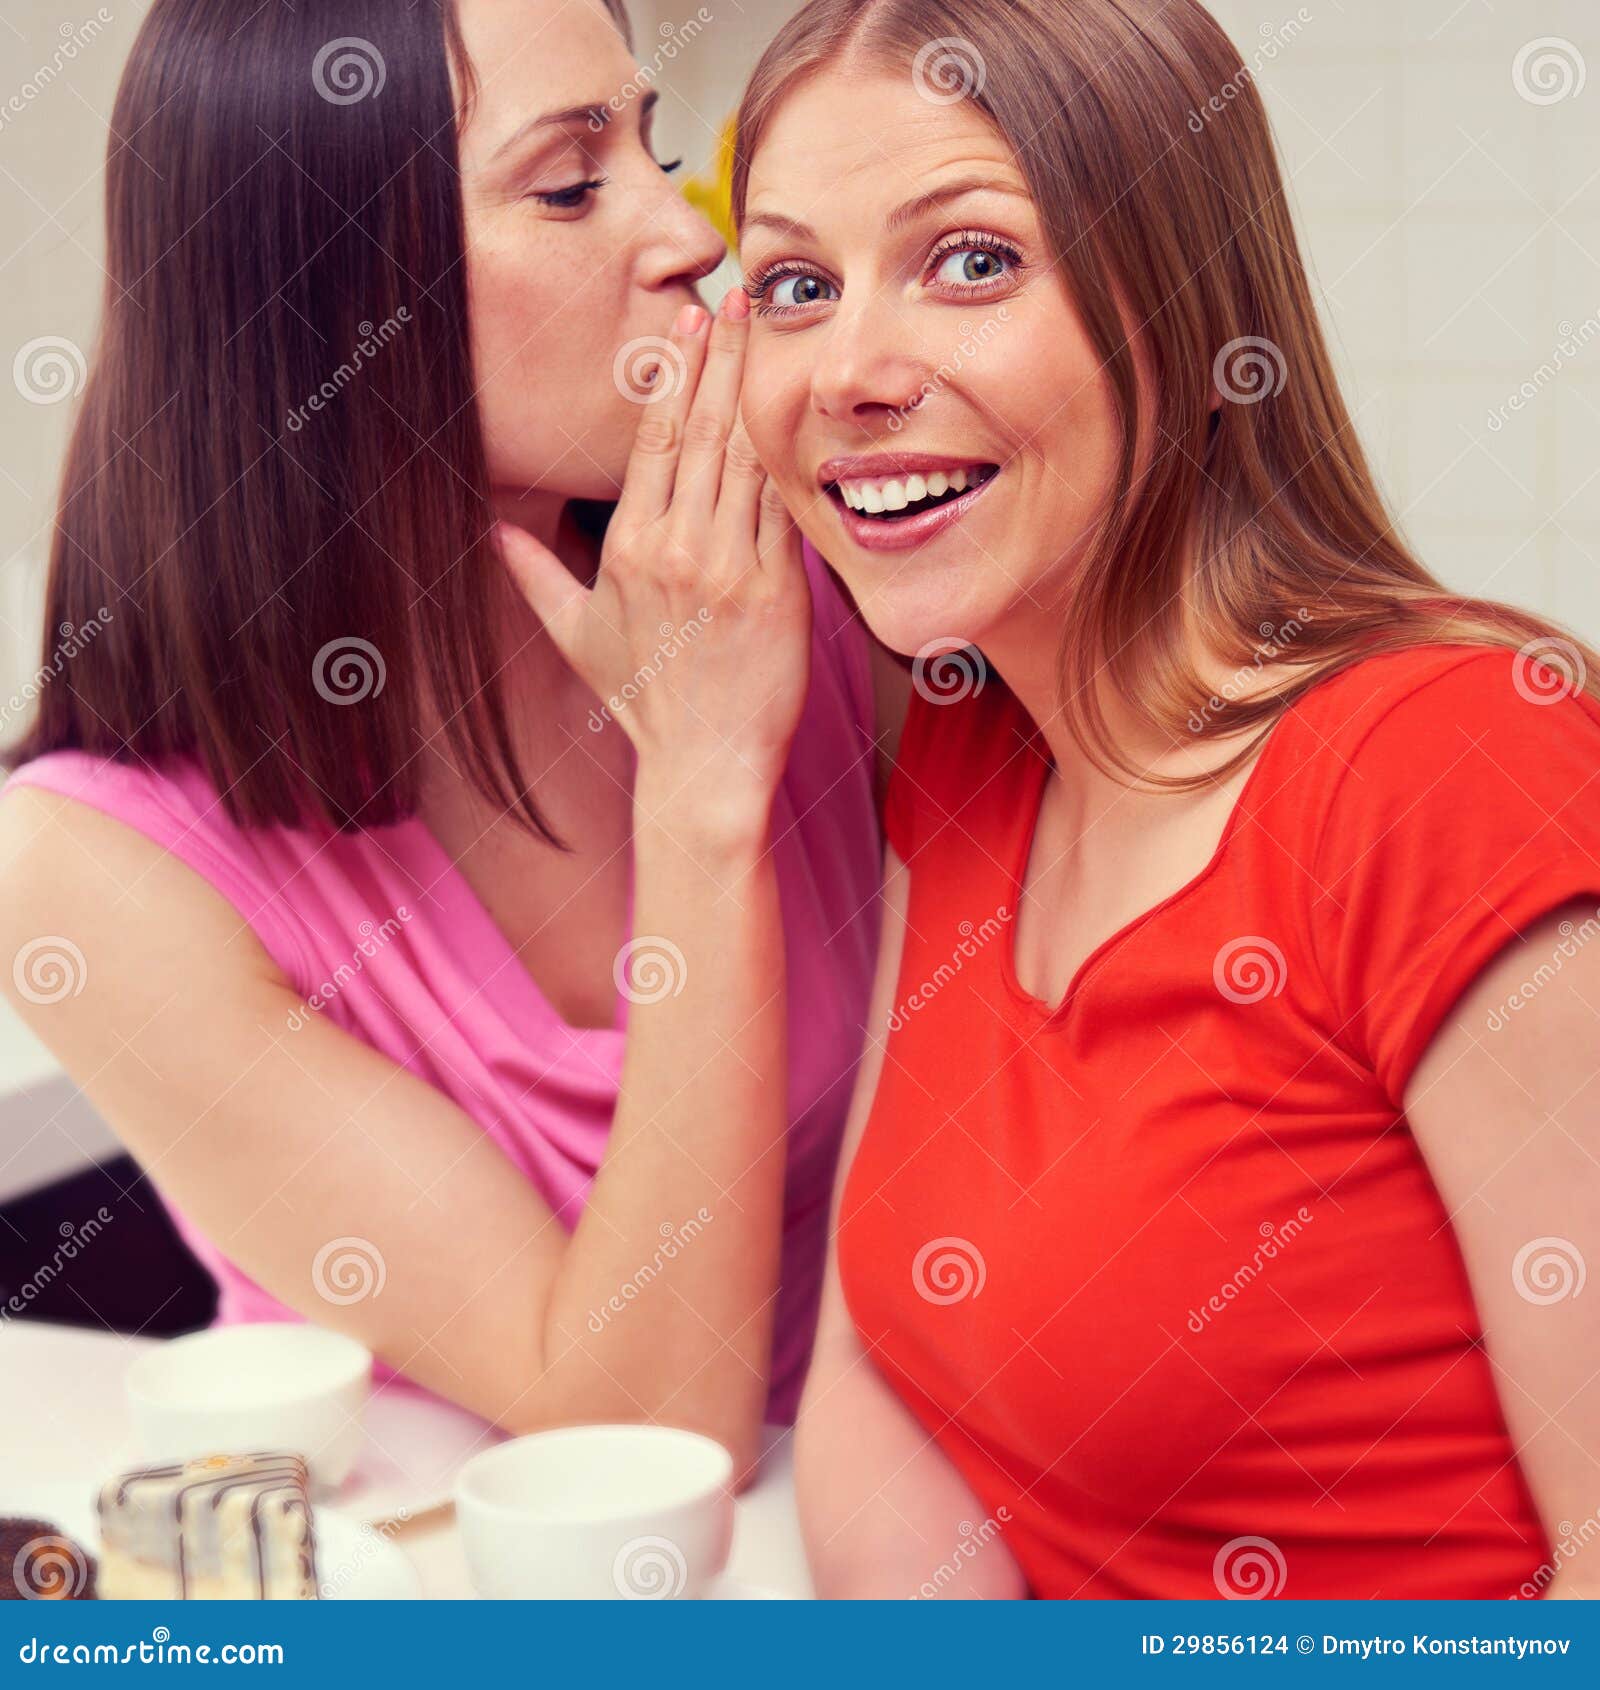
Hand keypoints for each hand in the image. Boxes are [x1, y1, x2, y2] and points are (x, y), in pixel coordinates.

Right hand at [497, 289, 810, 832]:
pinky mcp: (778, 590)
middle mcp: (676, 547)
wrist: (702, 765)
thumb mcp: (575, 638)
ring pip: (745, 456)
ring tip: (772, 331)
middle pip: (702, 430)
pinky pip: (786, 507)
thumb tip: (492, 537)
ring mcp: (729, 566)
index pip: (653, 440)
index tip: (686, 326)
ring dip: (759, 387)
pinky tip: (802, 408)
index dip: (673, 375)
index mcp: (628, 547)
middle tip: (738, 297)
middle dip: (721, 357)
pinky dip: (792, 454)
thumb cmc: (643, 702)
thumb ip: (536, 577)